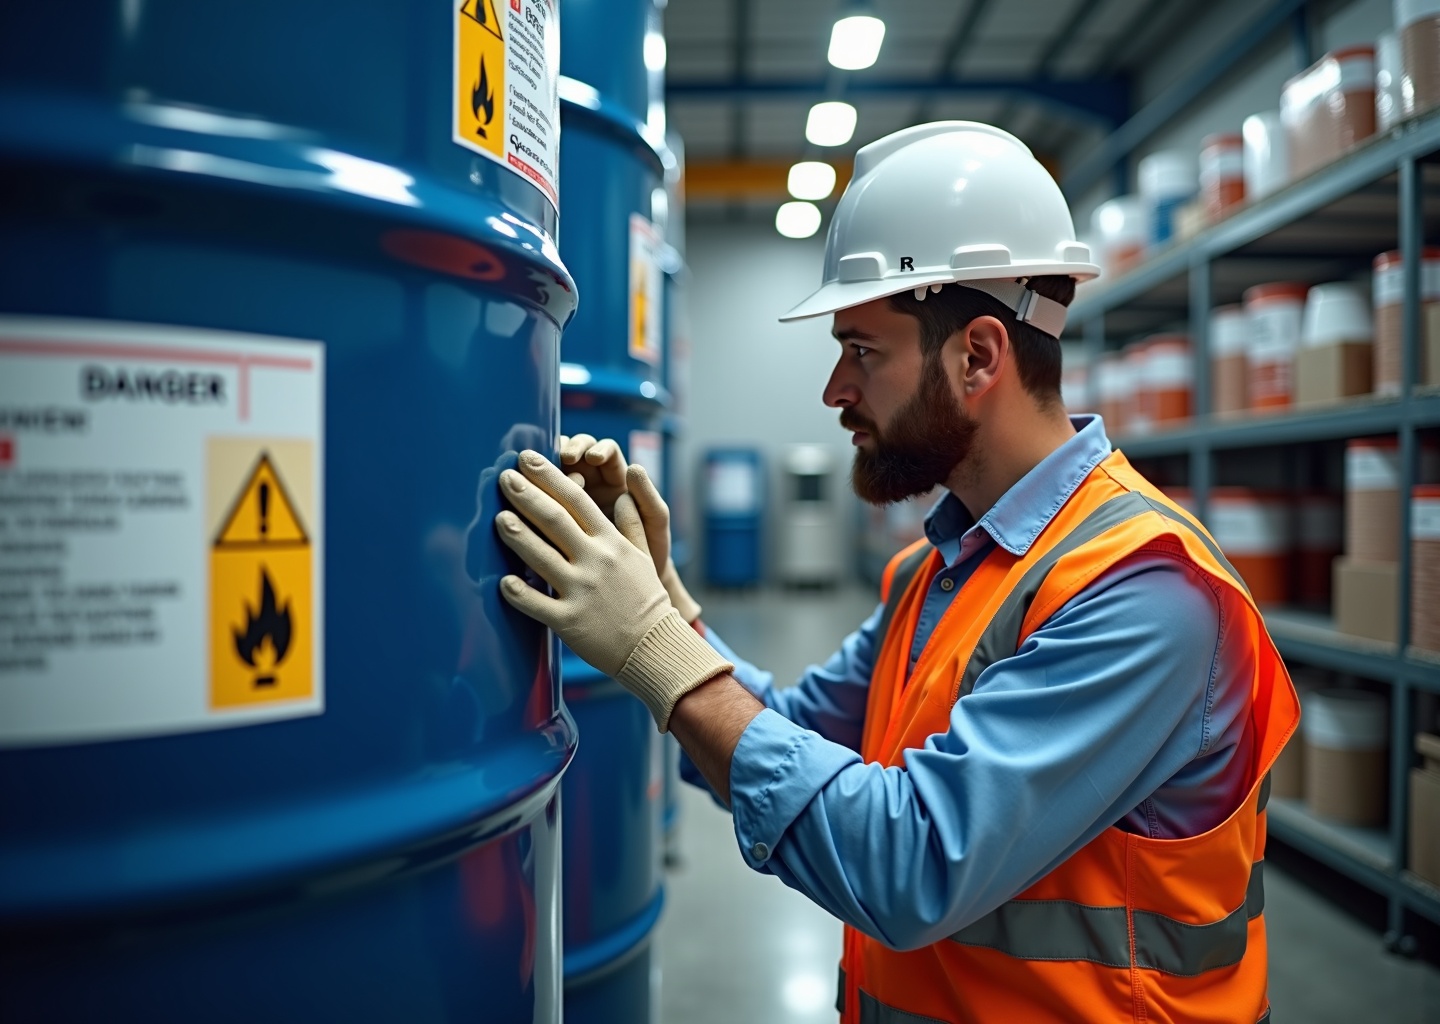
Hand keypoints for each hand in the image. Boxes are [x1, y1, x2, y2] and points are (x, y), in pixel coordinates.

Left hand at [496, 450, 730, 729]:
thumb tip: (623, 495)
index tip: (528, 459)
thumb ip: (631, 524)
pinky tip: (502, 580)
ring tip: (497, 517)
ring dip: (516, 534)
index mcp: (610, 542)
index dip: (549, 477)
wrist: (655, 646)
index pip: (576, 500)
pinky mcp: (569, 621)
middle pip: (554, 520)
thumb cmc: (647, 600)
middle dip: (526, 495)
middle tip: (504, 477)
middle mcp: (594, 562)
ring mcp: (581, 591)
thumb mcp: (644, 556)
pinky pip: (536, 603)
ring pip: (540, 556)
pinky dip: (518, 591)